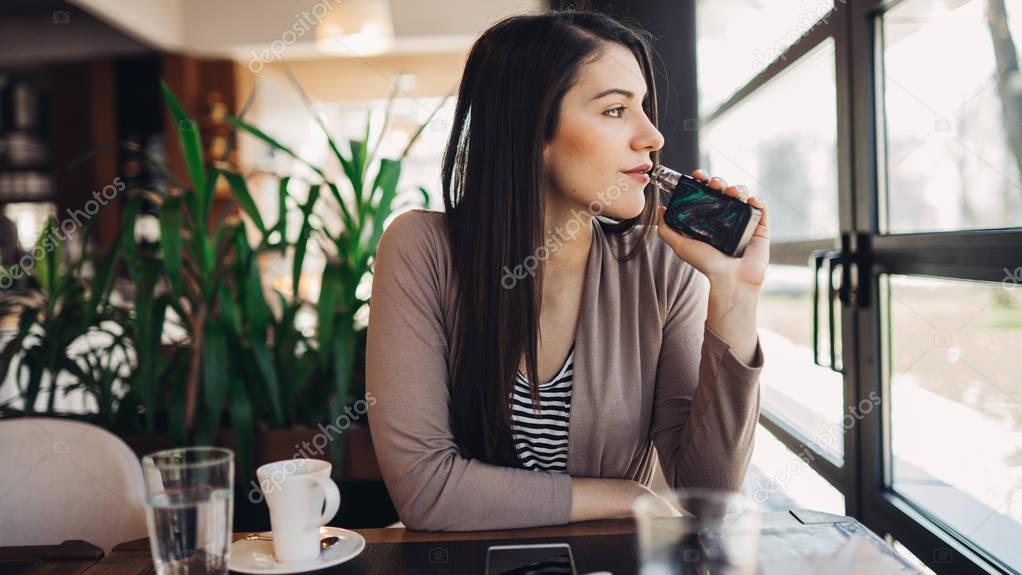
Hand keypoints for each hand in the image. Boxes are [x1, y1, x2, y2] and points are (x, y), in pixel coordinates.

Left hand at [656, 168, 769, 287]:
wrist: (730, 279)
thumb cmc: (706, 264)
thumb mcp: (681, 246)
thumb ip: (666, 230)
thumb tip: (660, 209)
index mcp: (708, 218)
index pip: (706, 193)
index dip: (702, 181)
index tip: (697, 176)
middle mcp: (726, 217)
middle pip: (724, 190)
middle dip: (719, 181)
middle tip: (715, 184)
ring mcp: (743, 221)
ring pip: (742, 195)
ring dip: (738, 188)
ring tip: (732, 193)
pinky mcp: (760, 227)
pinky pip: (761, 208)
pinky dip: (757, 200)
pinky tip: (750, 200)